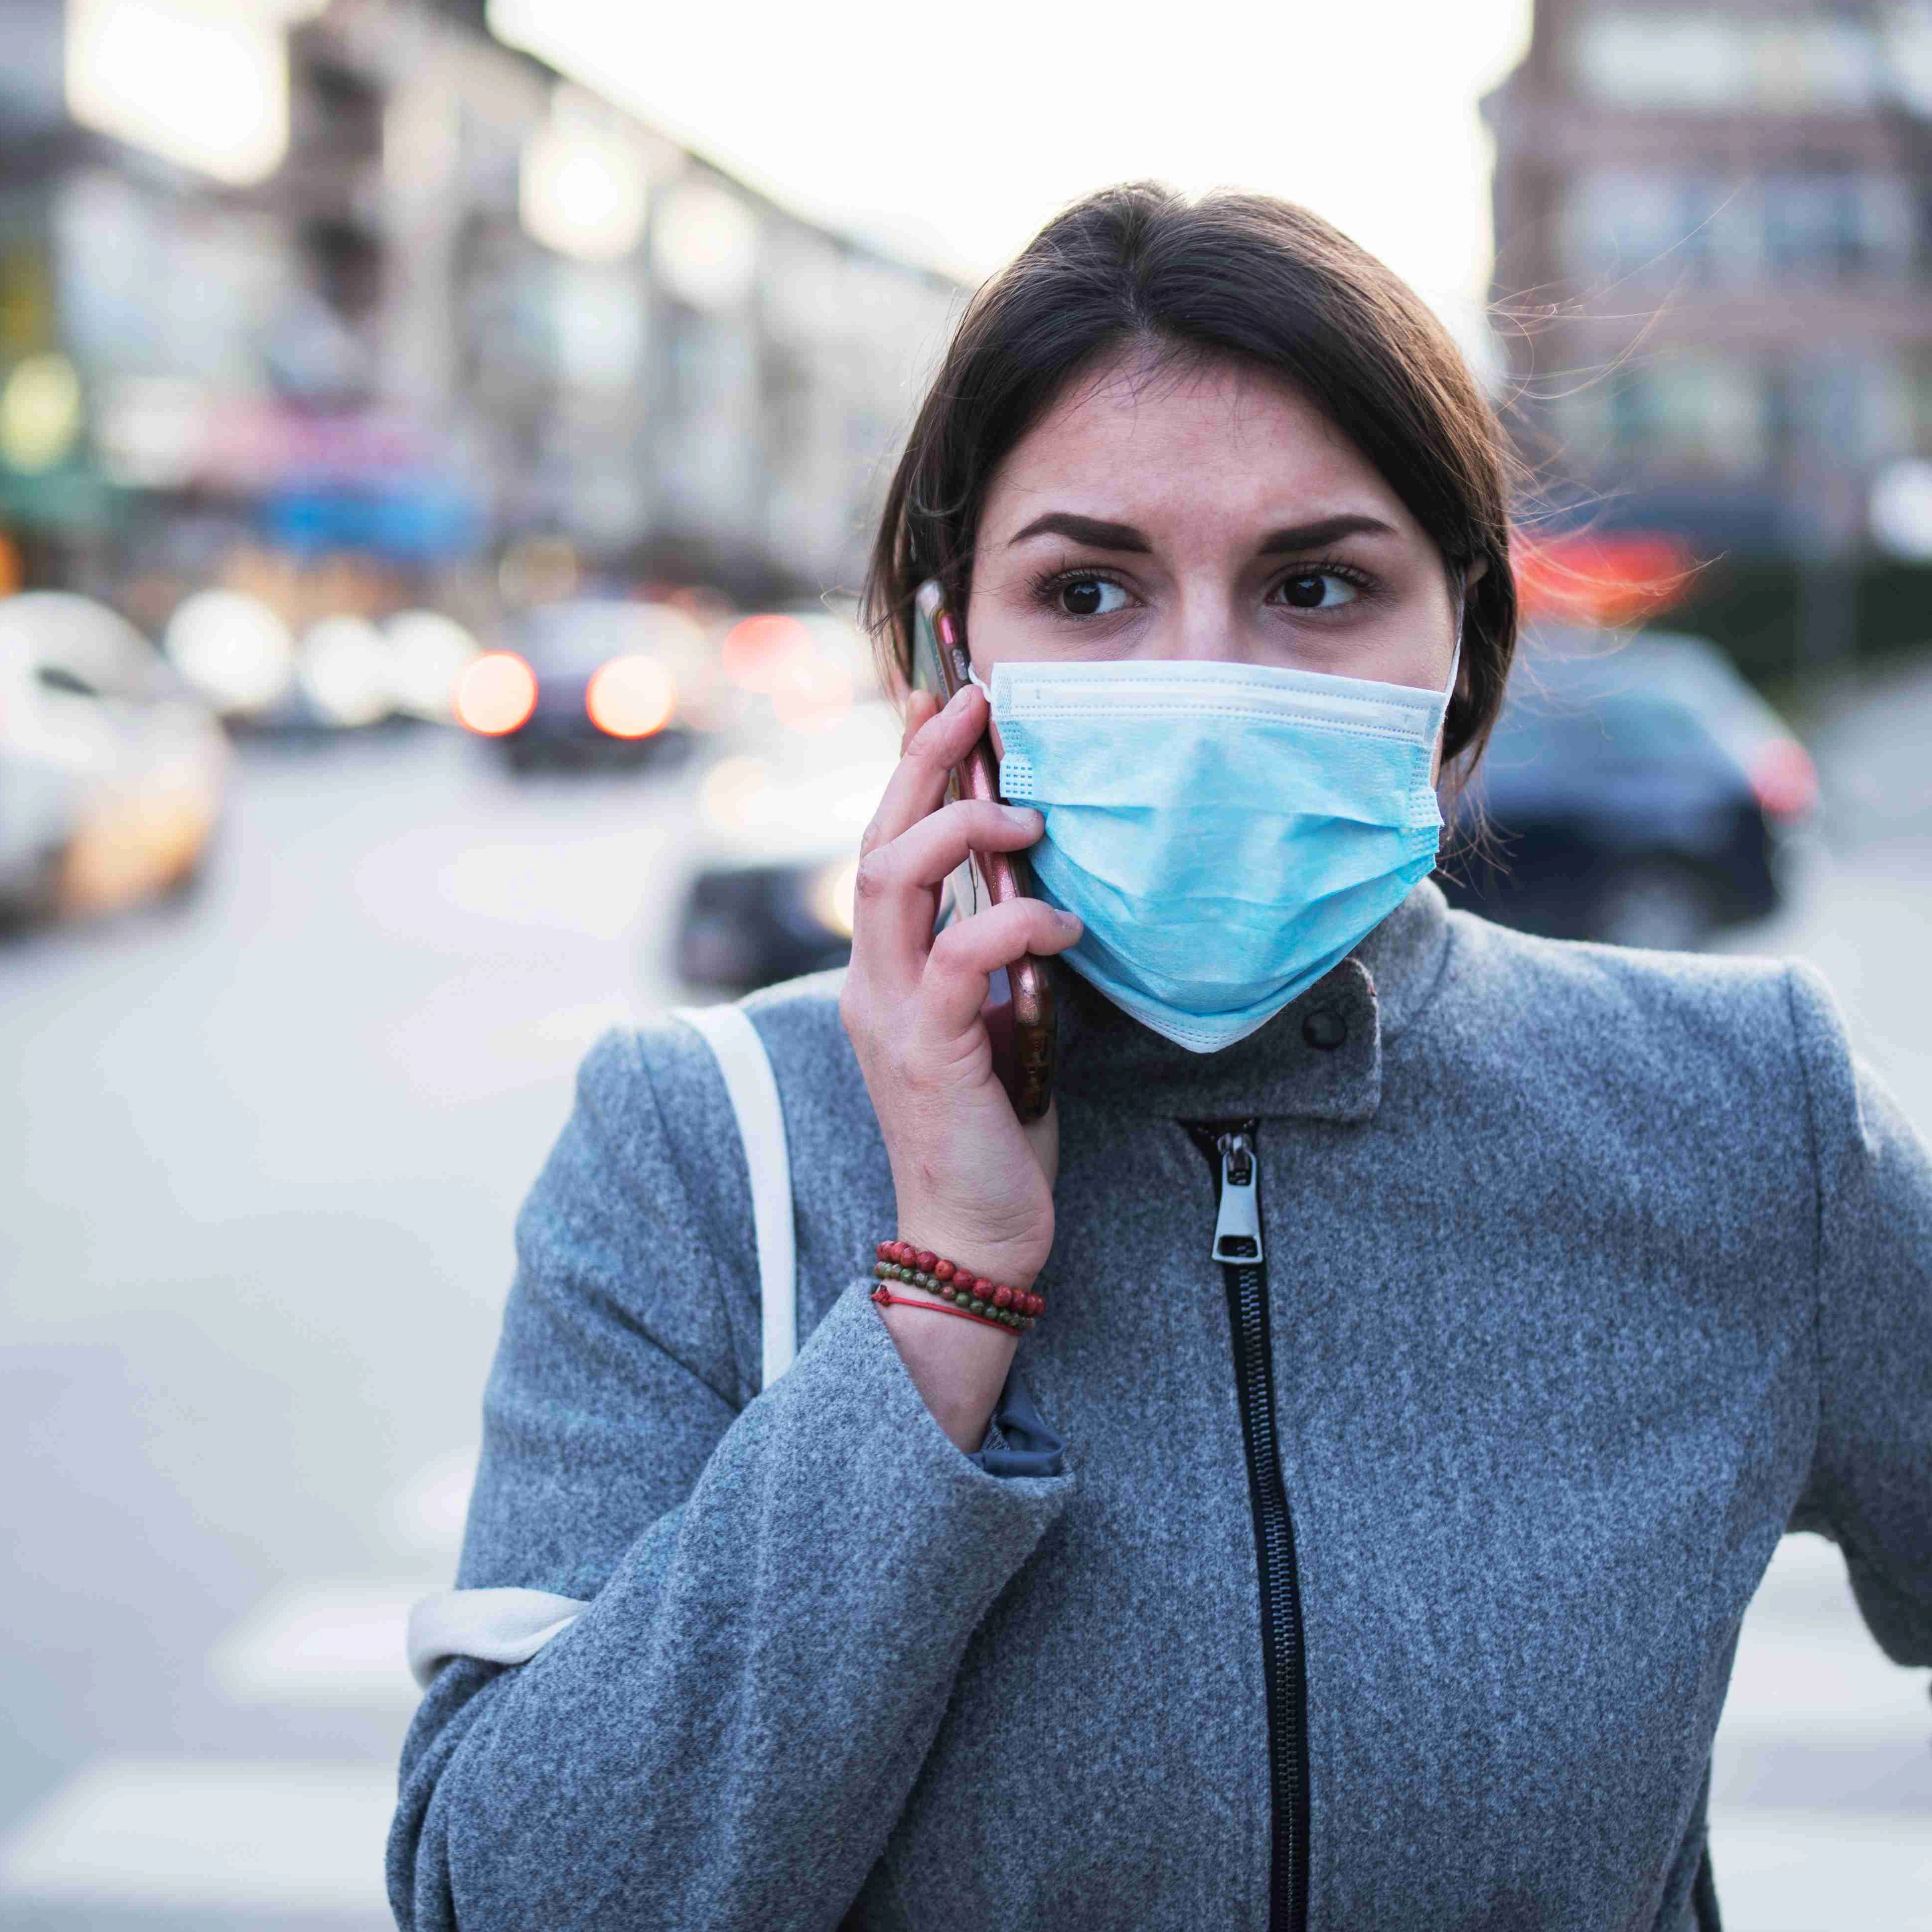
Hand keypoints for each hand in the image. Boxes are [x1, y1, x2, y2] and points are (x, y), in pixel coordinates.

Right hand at [838, 684, 1084, 1446]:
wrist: (973, 1240)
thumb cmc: (998, 1129)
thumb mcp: (1001, 1018)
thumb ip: (1003, 952)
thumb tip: (1044, 881)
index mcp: (886, 967)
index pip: (883, 840)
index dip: (906, 762)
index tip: (941, 691)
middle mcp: (873, 980)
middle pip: (875, 838)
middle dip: (921, 760)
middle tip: (975, 702)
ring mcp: (890, 1014)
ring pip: (890, 881)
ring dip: (956, 829)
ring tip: (1022, 814)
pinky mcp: (929, 1052)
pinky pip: (959, 959)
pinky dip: (1011, 925)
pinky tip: (1058, 922)